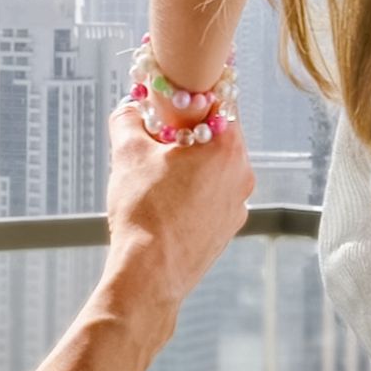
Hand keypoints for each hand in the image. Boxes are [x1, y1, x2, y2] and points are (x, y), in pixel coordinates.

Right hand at [98, 73, 255, 338]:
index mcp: (228, 148)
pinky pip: (213, 196)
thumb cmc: (144, 214)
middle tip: (158, 135)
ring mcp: (238, 205)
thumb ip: (128, 120)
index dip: (194, 96)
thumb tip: (129, 108)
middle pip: (219, 136)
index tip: (173, 98)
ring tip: (156, 173)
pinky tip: (165, 201)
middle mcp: (242, 175)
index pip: (221, 102)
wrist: (149, 275)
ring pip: (215, 168)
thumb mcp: (128, 155)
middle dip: (189, 131)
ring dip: (190, 163)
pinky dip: (193, 191)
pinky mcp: (227, 229)